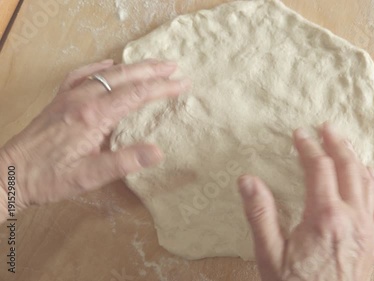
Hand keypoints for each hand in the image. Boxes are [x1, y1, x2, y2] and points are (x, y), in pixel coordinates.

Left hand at [0, 59, 189, 213]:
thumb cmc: (50, 178)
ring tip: (151, 65)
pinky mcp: (59, 100)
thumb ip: (124, 162)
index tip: (182, 83)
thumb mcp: (89, 177)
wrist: (10, 173)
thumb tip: (158, 152)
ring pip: (106, 73)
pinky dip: (99, 67)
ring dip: (131, 67)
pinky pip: (81, 74)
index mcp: (94, 116)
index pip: (136, 94)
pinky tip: (107, 65)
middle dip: (152, 70)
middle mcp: (82, 99)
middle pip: (124, 77)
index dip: (162, 88)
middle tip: (174, 66)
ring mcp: (69, 96)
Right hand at [238, 123, 373, 280]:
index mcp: (325, 217)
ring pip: (368, 181)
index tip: (299, 134)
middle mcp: (352, 218)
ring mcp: (367, 228)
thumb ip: (260, 215)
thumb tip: (247, 180)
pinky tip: (368, 175)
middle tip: (326, 127)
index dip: (308, 147)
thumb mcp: (269, 255)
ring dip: (356, 158)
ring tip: (344, 144)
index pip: (319, 168)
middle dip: (336, 143)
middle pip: (348, 167)